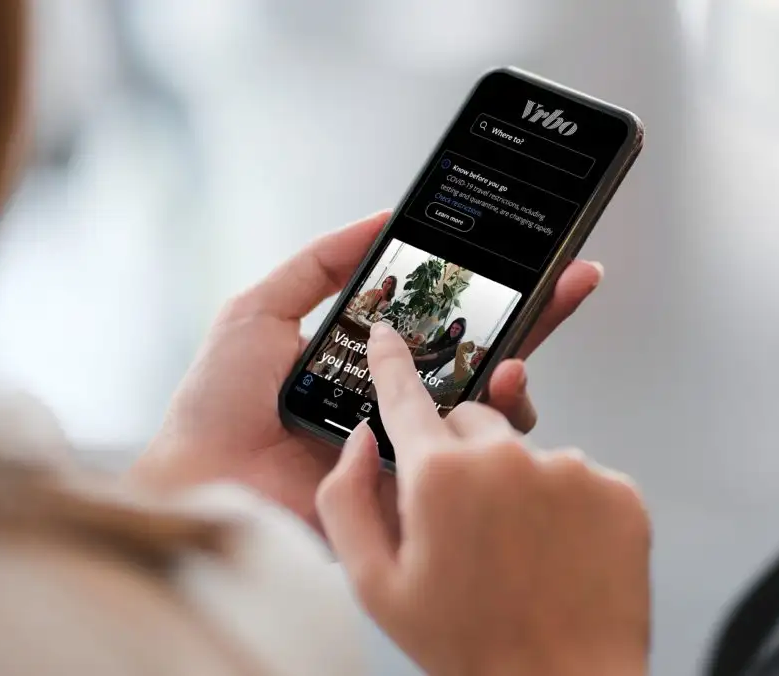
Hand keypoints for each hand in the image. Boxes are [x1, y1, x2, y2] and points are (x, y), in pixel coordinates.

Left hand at [132, 211, 604, 528]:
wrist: (204, 479)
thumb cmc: (219, 400)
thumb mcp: (261, 309)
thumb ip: (320, 263)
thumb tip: (382, 216)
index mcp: (370, 360)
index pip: (441, 318)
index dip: (485, 288)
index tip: (529, 253)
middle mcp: (399, 402)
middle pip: (480, 357)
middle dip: (533, 318)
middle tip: (575, 279)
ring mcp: (410, 446)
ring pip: (488, 411)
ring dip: (516, 373)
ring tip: (514, 355)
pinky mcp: (414, 488)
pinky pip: (469, 460)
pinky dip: (494, 425)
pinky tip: (498, 391)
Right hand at [317, 325, 650, 675]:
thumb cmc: (468, 644)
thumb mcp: (373, 584)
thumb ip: (347, 499)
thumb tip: (360, 441)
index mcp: (440, 476)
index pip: (406, 395)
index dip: (392, 362)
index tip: (388, 335)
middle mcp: (507, 458)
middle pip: (468, 421)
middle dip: (455, 454)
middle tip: (458, 520)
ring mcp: (570, 469)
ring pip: (523, 450)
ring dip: (511, 483)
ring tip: (513, 550)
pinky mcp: (616, 489)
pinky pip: (574, 474)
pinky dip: (560, 503)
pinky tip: (552, 552)